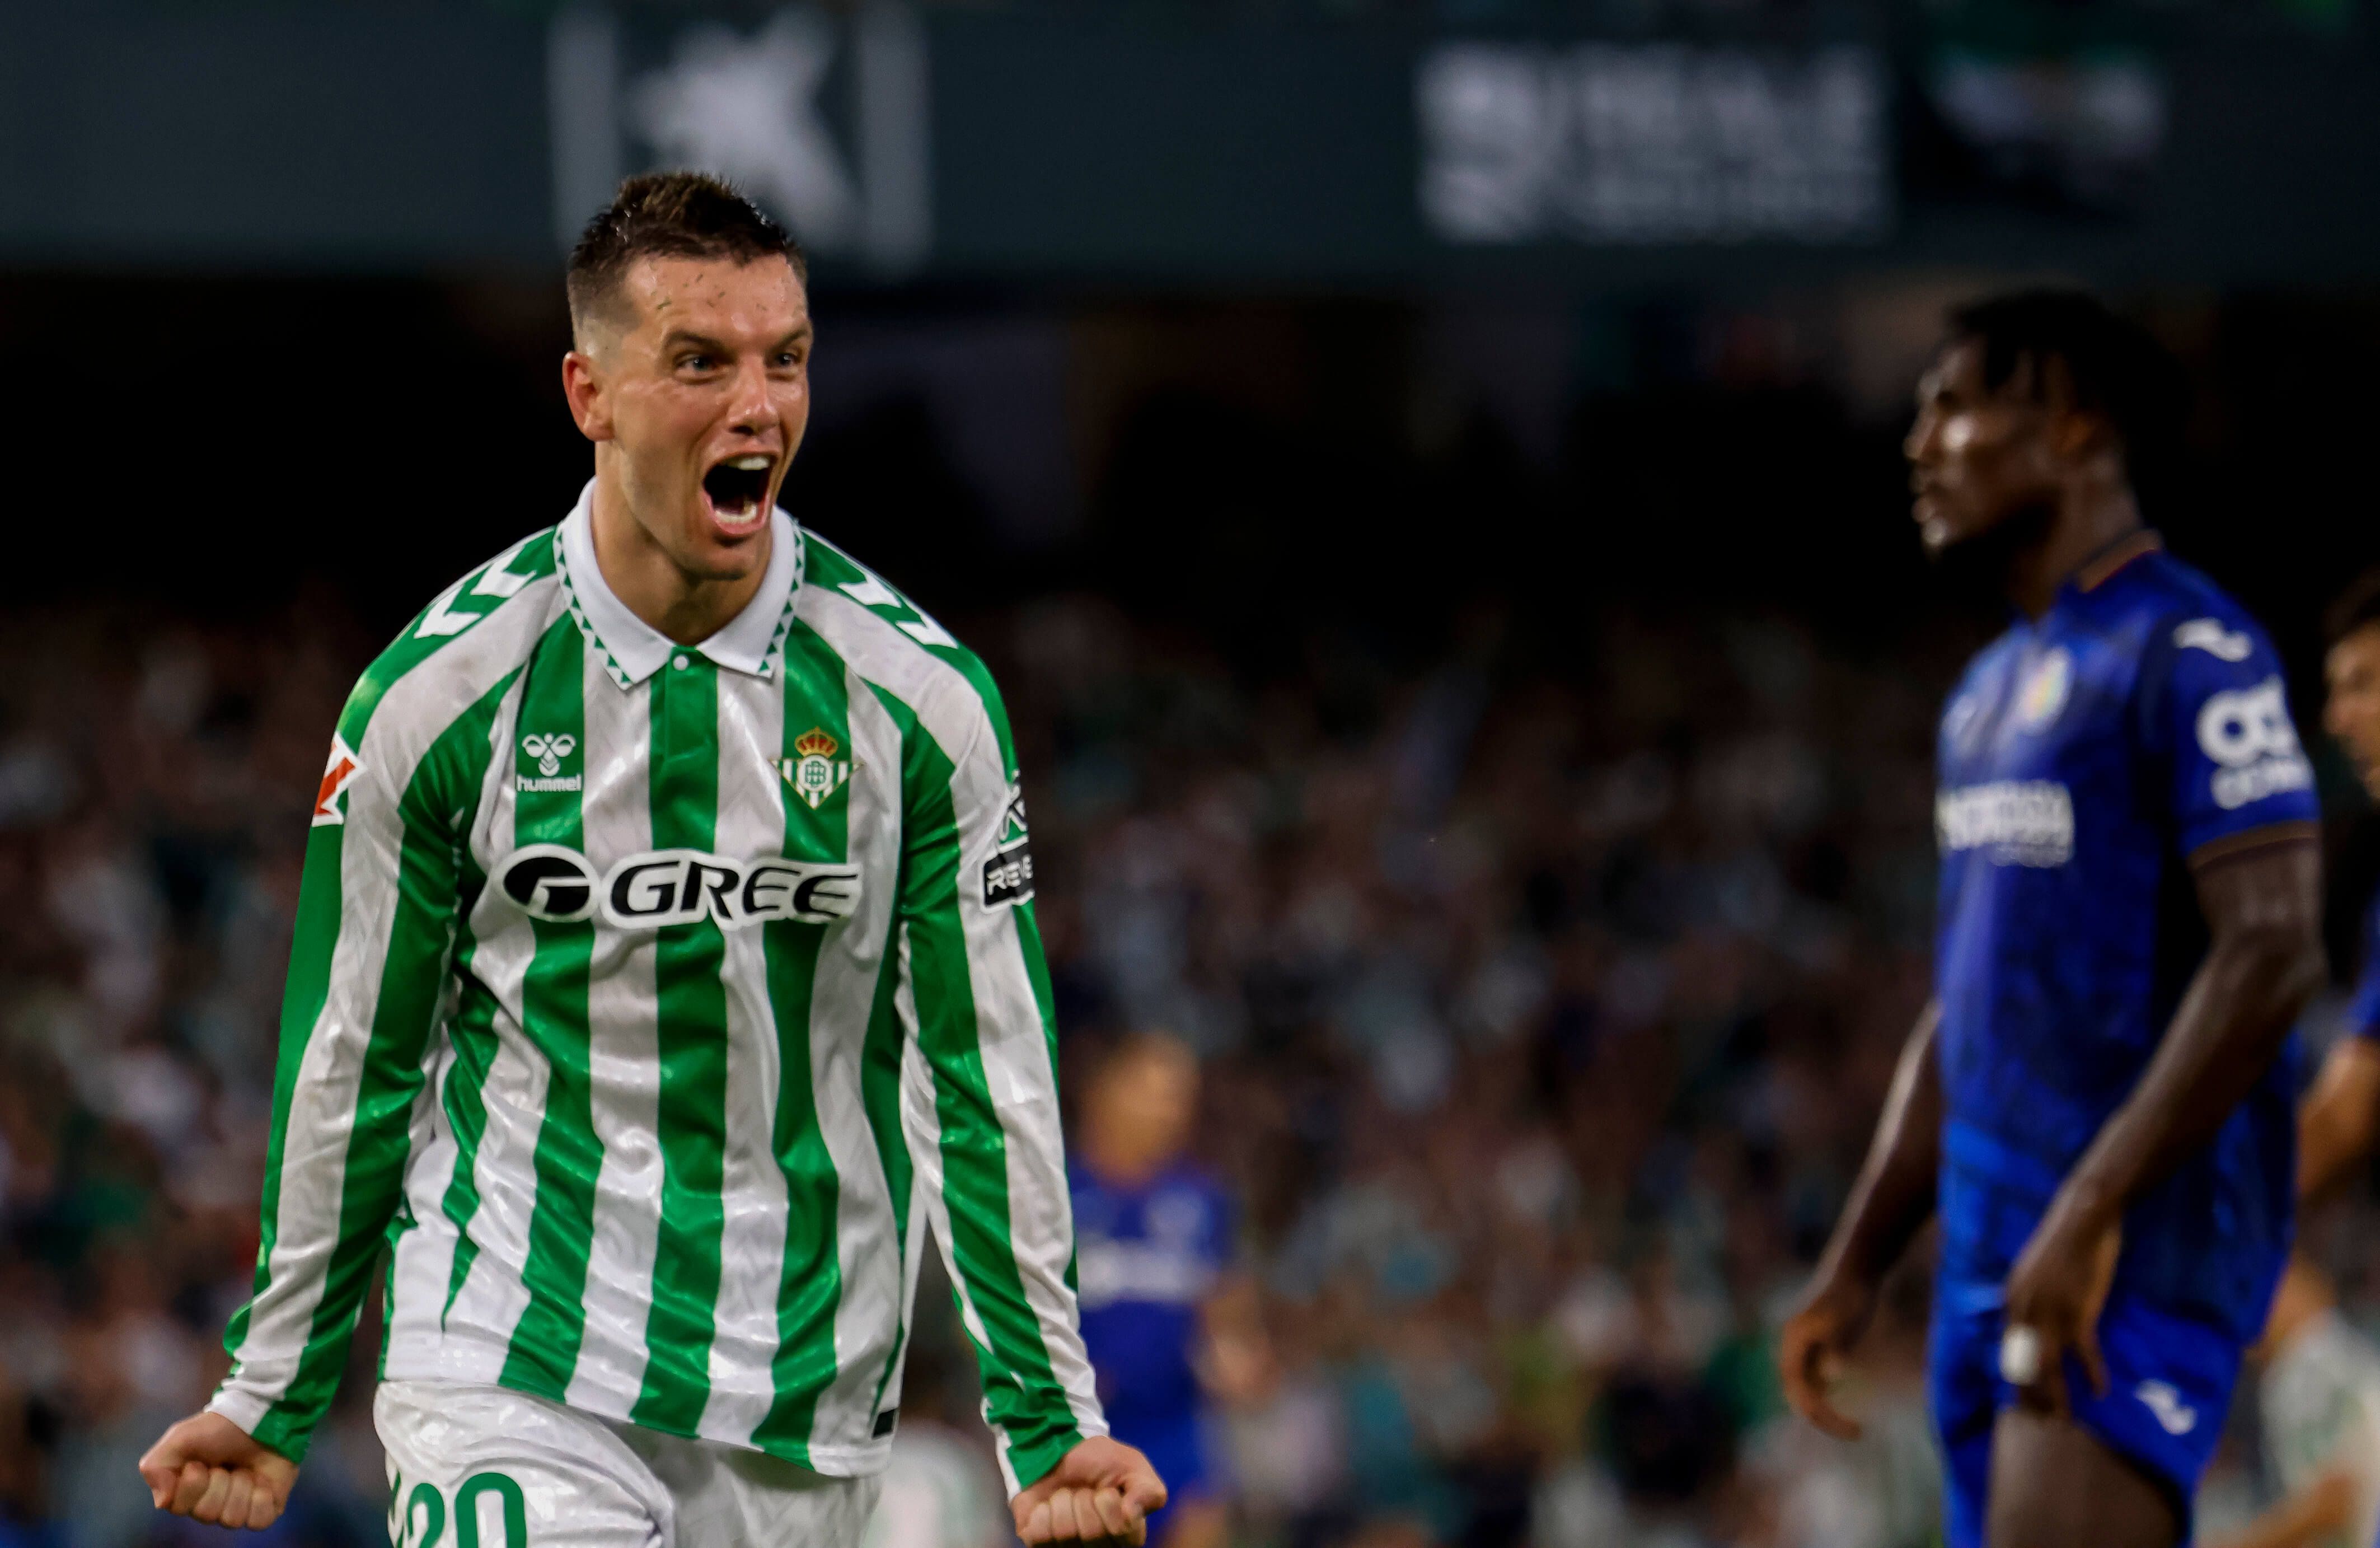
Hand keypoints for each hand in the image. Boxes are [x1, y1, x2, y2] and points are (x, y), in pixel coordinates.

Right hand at [138, 1410, 298, 1530]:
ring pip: (231, 1519)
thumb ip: (156, 1467)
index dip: (191, 1485)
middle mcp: (209, 1505)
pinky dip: (261, 1498)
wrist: (263, 1417)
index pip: (178, 1507)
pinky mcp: (264, 1511)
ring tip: (245, 1469)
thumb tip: (162, 1502)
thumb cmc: (219, 1428)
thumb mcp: (179, 1438)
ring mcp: (237, 1509)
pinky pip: (258, 1520)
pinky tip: (262, 1481)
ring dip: (240, 1487)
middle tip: (225, 1464)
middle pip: (205, 1514)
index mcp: (185, 1492)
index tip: (197, 1463)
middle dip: (218, 1483)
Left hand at [1012, 1436, 1167, 1546]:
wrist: (1059, 1450)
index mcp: (1127, 1535)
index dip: (1109, 1502)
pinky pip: (1040, 1535)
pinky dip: (1042, 1511)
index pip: (1122, 1530)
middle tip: (1083, 1491)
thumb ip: (1147, 1490)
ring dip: (1063, 1502)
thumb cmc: (1100, 1462)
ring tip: (1066, 1496)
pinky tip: (1047, 1507)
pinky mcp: (1041, 1545)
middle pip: (1092, 1534)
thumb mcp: (1133, 1466)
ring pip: (1065, 1534)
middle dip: (1085, 1500)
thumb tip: (1131, 1513)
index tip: (1107, 1490)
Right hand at [1778, 1268, 1877, 1439]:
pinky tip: (1850, 1409)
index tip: (1849, 1428)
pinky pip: (1817, 1384)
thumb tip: (1830, 1376)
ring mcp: (1804, 1351)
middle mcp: (1793, 1350)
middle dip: (1823, 1418)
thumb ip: (1836, 1348)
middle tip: (1856, 1433)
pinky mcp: (1817, 1351)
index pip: (1799, 1391)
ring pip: (1807, 1391)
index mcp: (1793, 1343)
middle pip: (1799, 1395)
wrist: (1855, 1275)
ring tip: (1853, 1429)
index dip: (1821, 1414)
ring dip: (1826, 1411)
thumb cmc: (1851, 1299)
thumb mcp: (1845, 1324)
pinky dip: (1830, 1399)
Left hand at [2001, 1207, 2121, 1418]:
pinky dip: (2091, 1375)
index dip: (2016, 1377)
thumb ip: (2029, 1296)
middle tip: (2038, 1423)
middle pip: (2021, 1364)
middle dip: (2029, 1397)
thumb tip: (2030, 1317)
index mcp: (2012, 1299)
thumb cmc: (2062, 1241)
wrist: (2081, 1218)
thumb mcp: (2033, 1271)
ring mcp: (2050, 1313)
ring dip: (2054, 1397)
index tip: (2023, 1399)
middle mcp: (2024, 1310)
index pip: (2008, 1349)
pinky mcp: (2078, 1312)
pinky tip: (2100, 1391)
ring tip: (2062, 1421)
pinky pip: (2083, 1353)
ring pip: (2046, 1367)